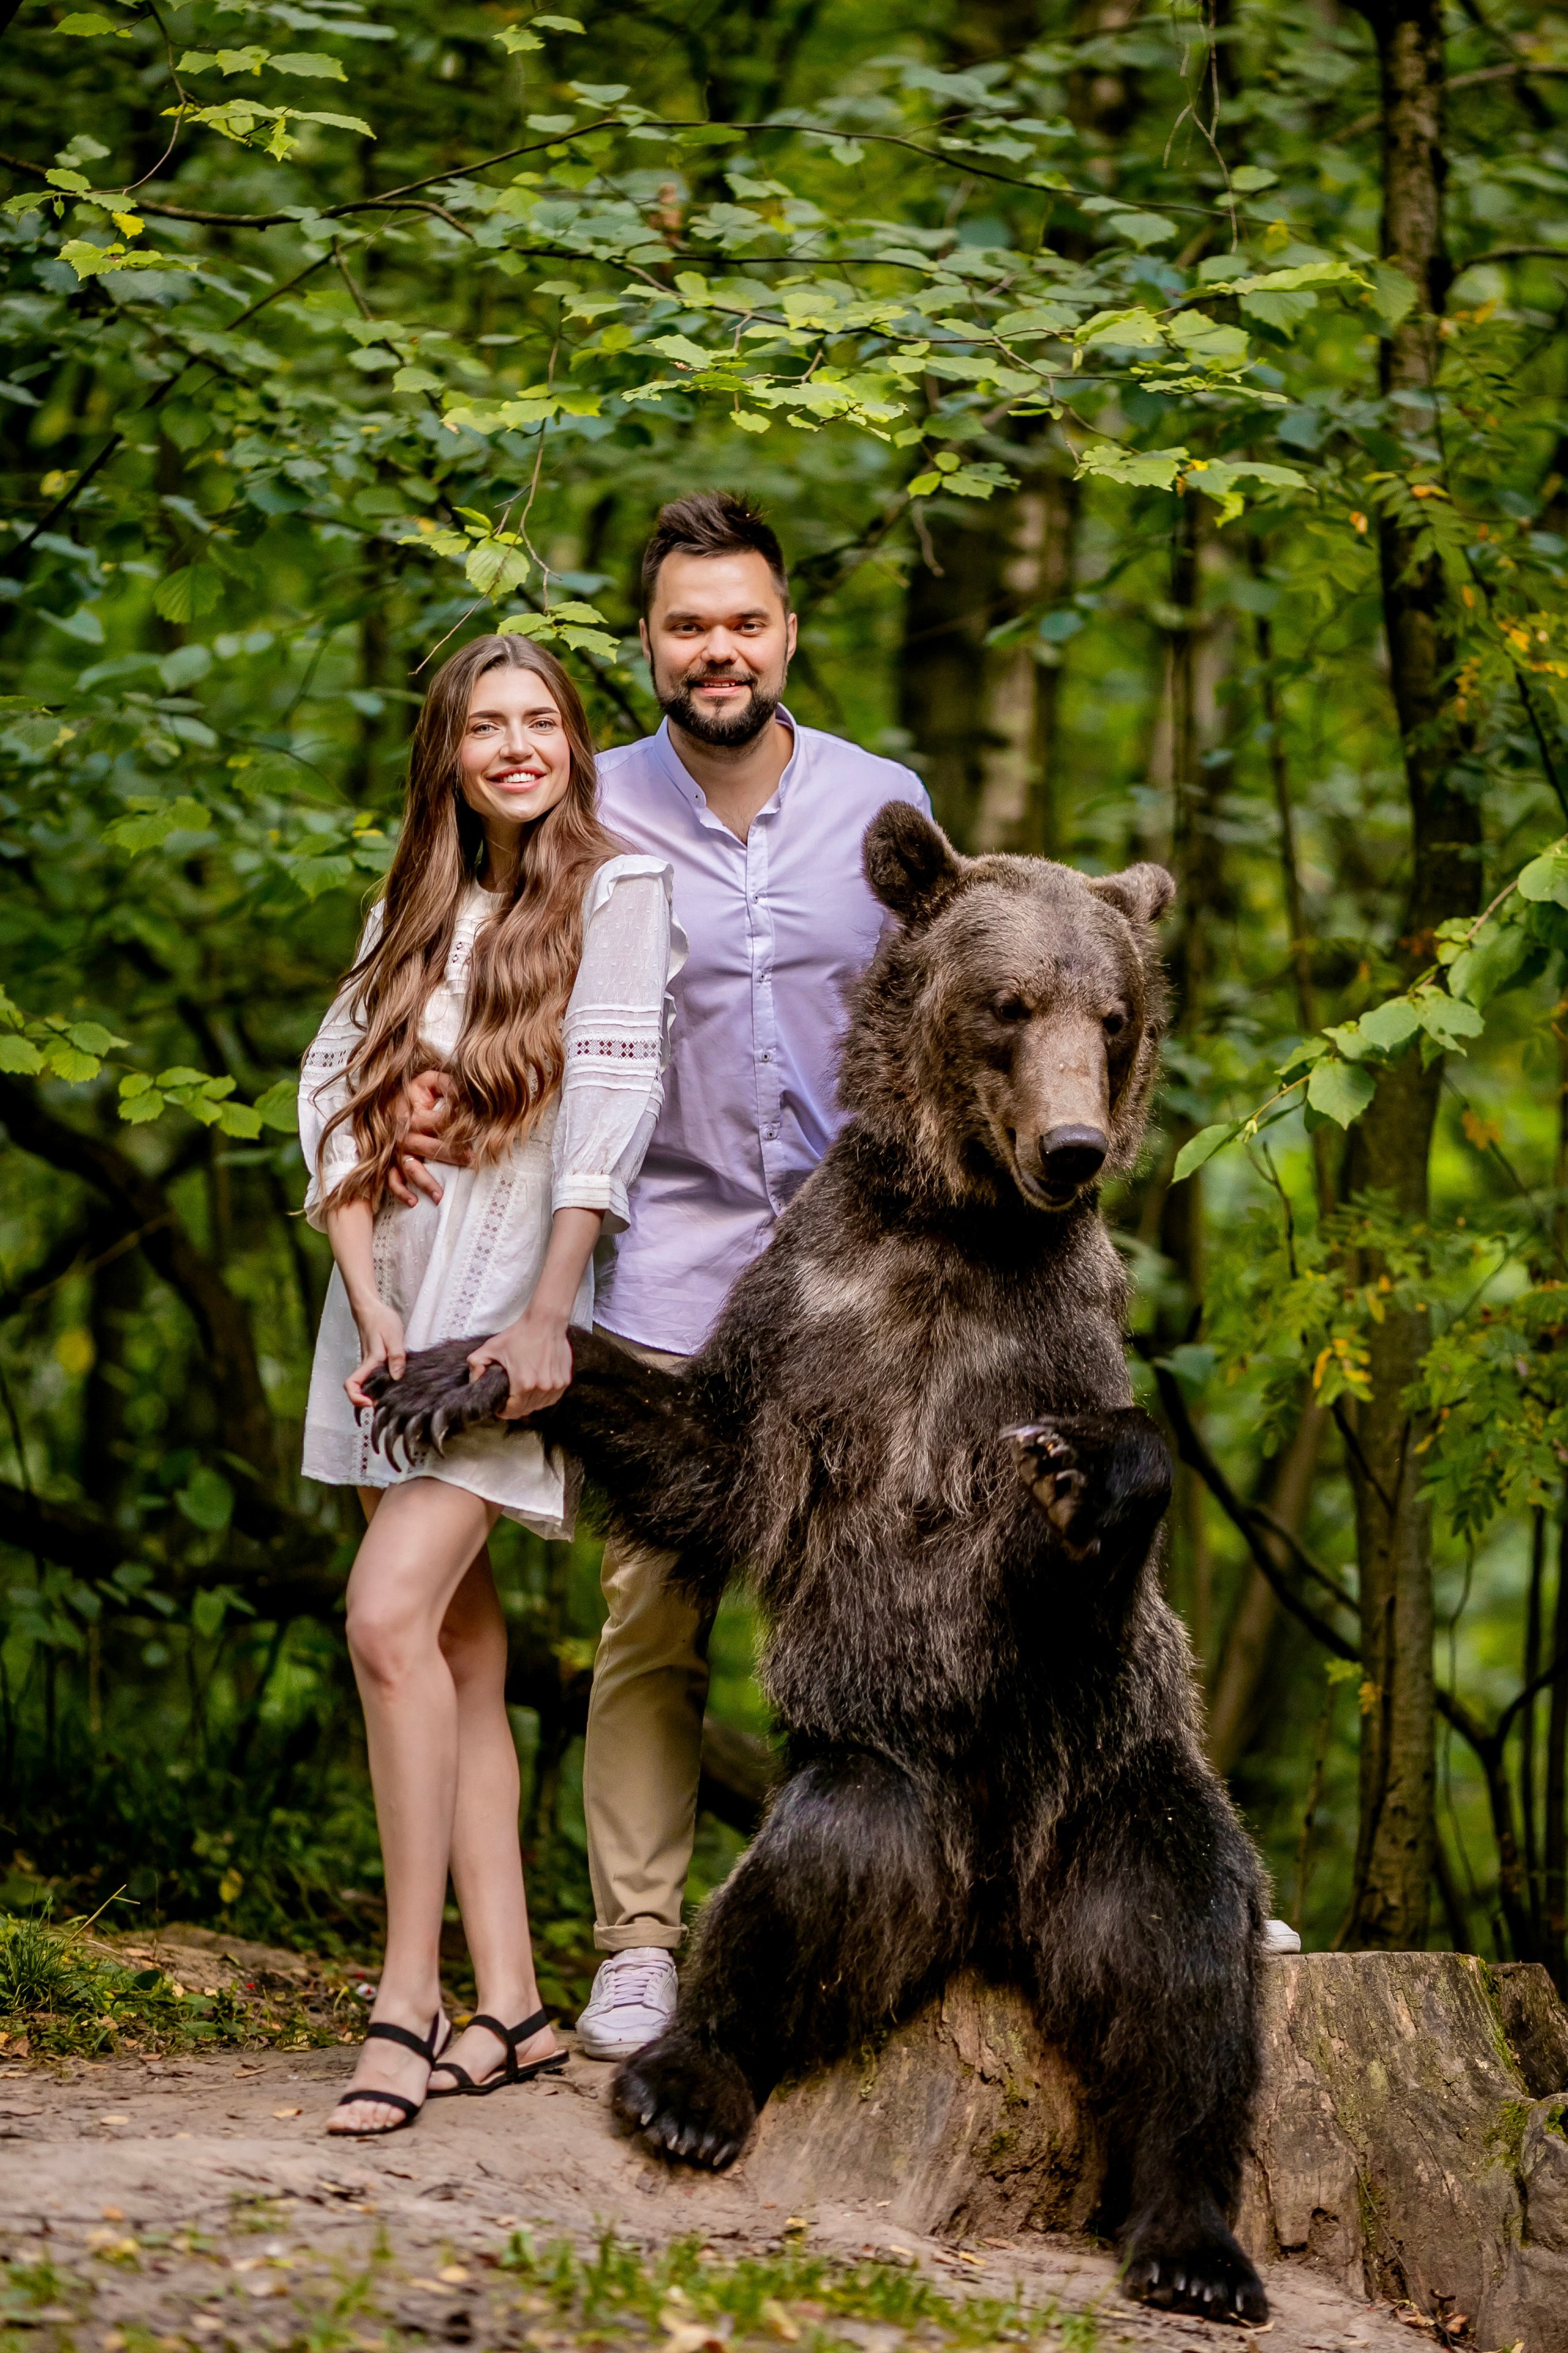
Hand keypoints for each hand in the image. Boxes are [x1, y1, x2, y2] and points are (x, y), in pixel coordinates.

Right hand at [345, 1298, 407, 1411]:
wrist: (371, 1308)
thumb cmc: (382, 1320)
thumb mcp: (394, 1337)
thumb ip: (396, 1357)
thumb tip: (396, 1378)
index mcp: (369, 1362)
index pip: (351, 1385)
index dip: (356, 1398)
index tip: (371, 1403)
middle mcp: (366, 1365)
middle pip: (359, 1390)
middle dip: (369, 1402)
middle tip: (389, 1405)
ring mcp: (368, 1363)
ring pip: (367, 1384)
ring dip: (376, 1393)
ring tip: (395, 1396)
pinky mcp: (373, 1360)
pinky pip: (373, 1377)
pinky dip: (381, 1384)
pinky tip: (395, 1382)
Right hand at [386, 1069, 466, 1208]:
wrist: (379, 1100)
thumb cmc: (409, 1093)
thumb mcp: (427, 1081)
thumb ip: (445, 1083)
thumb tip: (465, 1090)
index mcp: (414, 1115)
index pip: (438, 1122)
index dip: (457, 1125)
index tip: (477, 1130)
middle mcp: (404, 1135)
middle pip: (429, 1147)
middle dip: (451, 1155)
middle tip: (471, 1160)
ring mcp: (394, 1151)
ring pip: (410, 1168)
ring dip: (425, 1182)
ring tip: (440, 1197)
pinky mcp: (387, 1163)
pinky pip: (391, 1180)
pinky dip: (400, 1192)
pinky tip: (413, 1202)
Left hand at [467, 1313, 573, 1419]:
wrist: (546, 1322)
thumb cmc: (519, 1334)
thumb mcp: (491, 1347)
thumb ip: (476, 1365)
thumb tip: (474, 1381)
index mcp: (523, 1384)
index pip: (512, 1412)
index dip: (503, 1411)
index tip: (500, 1406)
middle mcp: (542, 1388)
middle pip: (526, 1410)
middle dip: (515, 1407)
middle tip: (510, 1399)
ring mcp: (556, 1386)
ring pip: (539, 1406)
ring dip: (530, 1403)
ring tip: (523, 1392)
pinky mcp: (565, 1381)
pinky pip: (551, 1398)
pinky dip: (543, 1397)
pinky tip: (537, 1387)